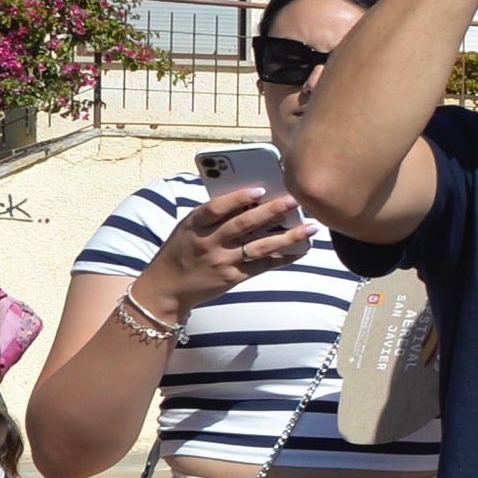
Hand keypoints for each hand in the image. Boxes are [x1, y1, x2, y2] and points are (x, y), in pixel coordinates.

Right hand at [147, 187, 310, 314]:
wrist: (167, 288)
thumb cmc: (182, 249)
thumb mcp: (188, 228)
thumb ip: (213, 214)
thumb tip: (250, 197)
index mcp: (195, 225)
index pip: (217, 207)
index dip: (238, 198)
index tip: (260, 189)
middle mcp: (209, 243)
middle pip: (244, 224)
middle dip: (272, 211)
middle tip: (295, 200)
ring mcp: (222, 262)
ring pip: (260, 247)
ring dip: (288, 237)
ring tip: (310, 227)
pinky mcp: (232, 278)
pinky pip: (262, 266)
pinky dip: (283, 258)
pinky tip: (301, 250)